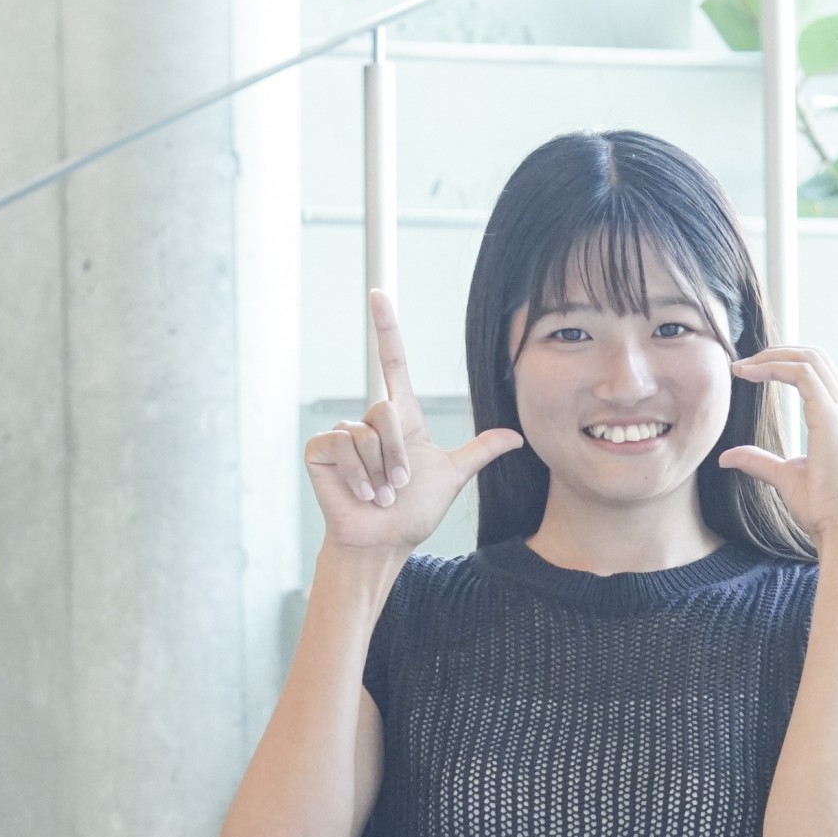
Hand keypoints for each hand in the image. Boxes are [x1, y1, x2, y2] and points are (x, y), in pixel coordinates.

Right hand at [305, 290, 524, 551]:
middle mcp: (370, 422)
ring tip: (381, 495)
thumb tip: (516, 436)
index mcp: (400, 420)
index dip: (386, 329)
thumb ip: (479, 451)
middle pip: (386, 410)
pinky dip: (357, 475)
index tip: (378, 294)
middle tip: (400, 487)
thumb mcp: (452, 477)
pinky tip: (361, 495)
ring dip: (380, 472)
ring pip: (365, 434)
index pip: (393, 364)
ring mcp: (343, 435)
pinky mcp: (321, 451)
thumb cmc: (413, 514)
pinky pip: (342, 447)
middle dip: (398, 454)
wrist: (384, 542)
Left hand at [720, 345, 837, 549]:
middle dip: (778, 352)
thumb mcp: (784, 477)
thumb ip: (759, 461)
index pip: (819, 373)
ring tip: (742, 366)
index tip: (750, 371)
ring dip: (773, 356)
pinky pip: (804, 375)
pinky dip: (775, 368)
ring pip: (811, 359)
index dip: (784, 363)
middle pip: (817, 357)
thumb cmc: (821, 509)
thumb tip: (727, 457)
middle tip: (743, 362)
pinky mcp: (833, 418)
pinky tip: (749, 374)